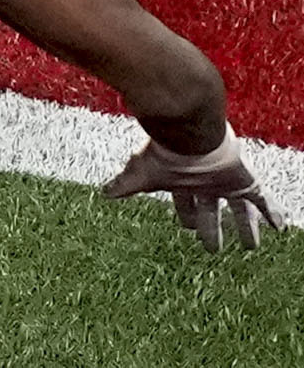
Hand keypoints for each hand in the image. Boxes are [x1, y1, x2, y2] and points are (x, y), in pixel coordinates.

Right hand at [102, 133, 281, 250]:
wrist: (188, 134)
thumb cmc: (163, 153)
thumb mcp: (140, 174)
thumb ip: (124, 185)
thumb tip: (103, 194)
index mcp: (181, 183)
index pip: (184, 205)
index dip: (185, 218)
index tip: (186, 228)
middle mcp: (204, 184)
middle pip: (210, 212)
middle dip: (212, 230)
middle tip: (214, 248)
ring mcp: (224, 182)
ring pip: (238, 211)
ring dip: (245, 229)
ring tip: (252, 248)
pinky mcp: (243, 180)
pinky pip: (261, 201)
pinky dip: (272, 214)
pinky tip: (281, 228)